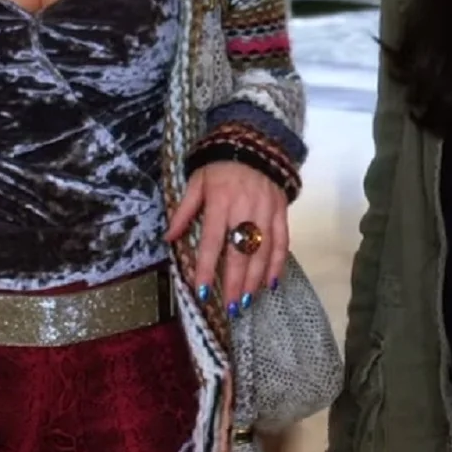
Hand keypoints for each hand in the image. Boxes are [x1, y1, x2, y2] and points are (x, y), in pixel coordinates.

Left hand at [166, 162, 290, 316]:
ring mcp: (266, 211)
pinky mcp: (281, 211)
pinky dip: (278, 263)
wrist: (254, 144)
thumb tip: (169, 238)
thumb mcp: (196, 182)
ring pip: (262, 251)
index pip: (212, 242)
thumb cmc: (220, 167)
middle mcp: (245, 209)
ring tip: (246, 301)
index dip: (206, 268)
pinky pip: (282, 241)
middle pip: (240, 252)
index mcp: (220, 203)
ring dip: (255, 279)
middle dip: (234, 282)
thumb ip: (183, 211)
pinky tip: (272, 282)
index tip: (202, 292)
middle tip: (230, 307)